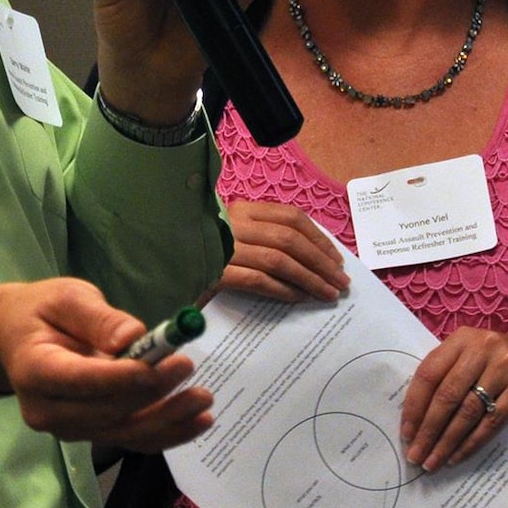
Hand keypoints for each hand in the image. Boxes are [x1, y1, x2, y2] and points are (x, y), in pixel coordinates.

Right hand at [0, 278, 214, 452]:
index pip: (80, 381)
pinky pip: (131, 439)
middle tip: (187, 366)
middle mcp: (46, 411)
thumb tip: (133, 337)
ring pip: (124, 432)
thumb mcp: (66, 297)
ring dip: (168, 420)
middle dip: (152, 393)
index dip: (121, 378)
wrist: (15, 340)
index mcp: (34, 370)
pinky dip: (167, 433)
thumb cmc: (42, 311)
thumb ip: (96, 317)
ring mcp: (68, 429)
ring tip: (204, 399)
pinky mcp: (89, 434)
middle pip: (107, 411)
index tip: (160, 365)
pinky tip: (198, 421)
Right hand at [216, 201, 347, 302]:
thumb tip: (317, 257)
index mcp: (243, 208)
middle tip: (340, 283)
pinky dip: (282, 289)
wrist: (167, 265)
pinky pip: (258, 280)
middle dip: (321, 263)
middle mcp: (234, 223)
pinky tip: (299, 298)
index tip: (337, 260)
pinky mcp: (215, 272)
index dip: (320, 239)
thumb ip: (268, 237)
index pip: (292, 217)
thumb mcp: (239, 234)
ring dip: (309, 279)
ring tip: (327, 294)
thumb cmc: (208, 252)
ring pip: (278, 259)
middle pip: (290, 239)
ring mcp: (223, 247)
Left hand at [399, 326, 507, 470]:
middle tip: (416, 455)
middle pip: (447, 395)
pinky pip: (491, 422)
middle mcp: (482, 348)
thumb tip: (412, 417)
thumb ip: (445, 375)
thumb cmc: (499, 366)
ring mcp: (505, 367)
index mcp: (461, 338)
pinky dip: (471, 443)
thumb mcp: (472, 358)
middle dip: (428, 430)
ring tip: (433, 461)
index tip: (405, 433)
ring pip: (467, 412)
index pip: (428, 373)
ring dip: (447, 442)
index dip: (414, 406)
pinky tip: (457, 457)